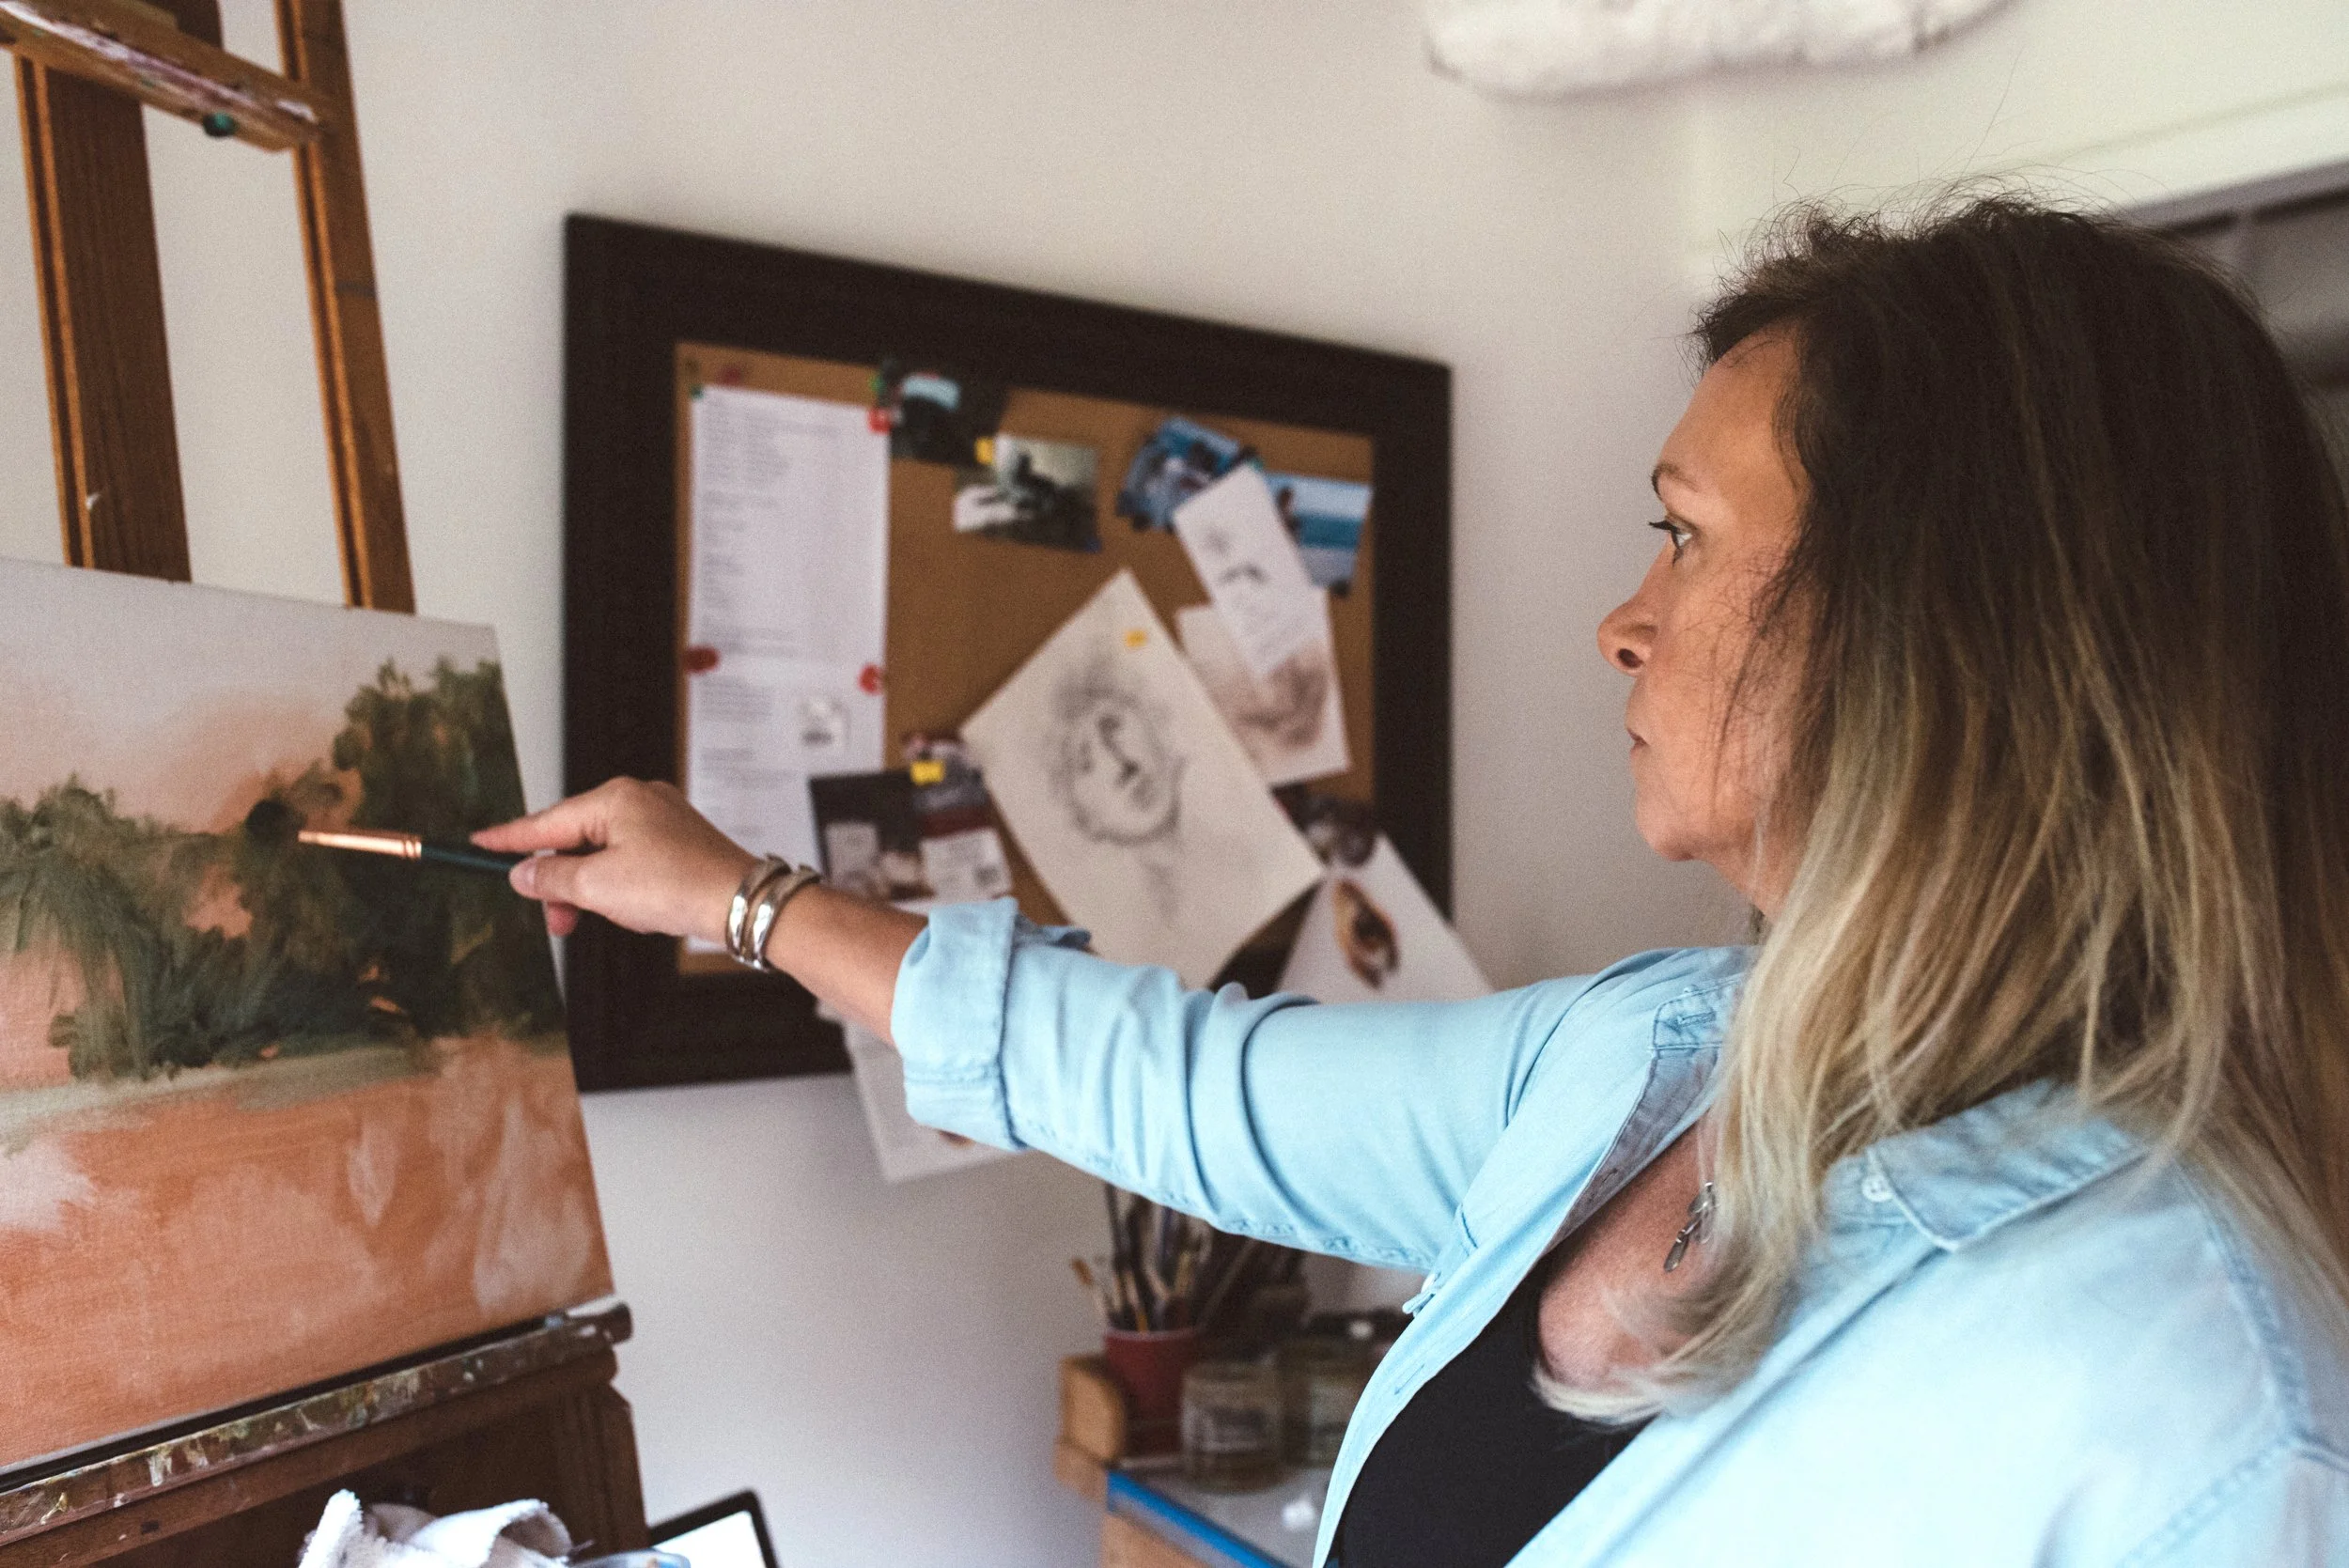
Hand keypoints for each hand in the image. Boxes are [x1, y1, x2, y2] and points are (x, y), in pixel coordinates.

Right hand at [474, 778, 755, 941]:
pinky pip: (630, 861)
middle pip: (575, 839)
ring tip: (599, 917)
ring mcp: (662, 819)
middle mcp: (639, 799)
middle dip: (561, 882)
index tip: (481, 843)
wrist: (739, 902)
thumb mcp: (598, 886)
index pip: (546, 820)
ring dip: (590, 890)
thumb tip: (524, 873)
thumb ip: (552, 877)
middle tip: (556, 918)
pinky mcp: (678, 842)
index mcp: (615, 798)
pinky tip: (630, 909)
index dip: (510, 839)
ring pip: (603, 855)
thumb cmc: (677, 885)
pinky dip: (618, 887)